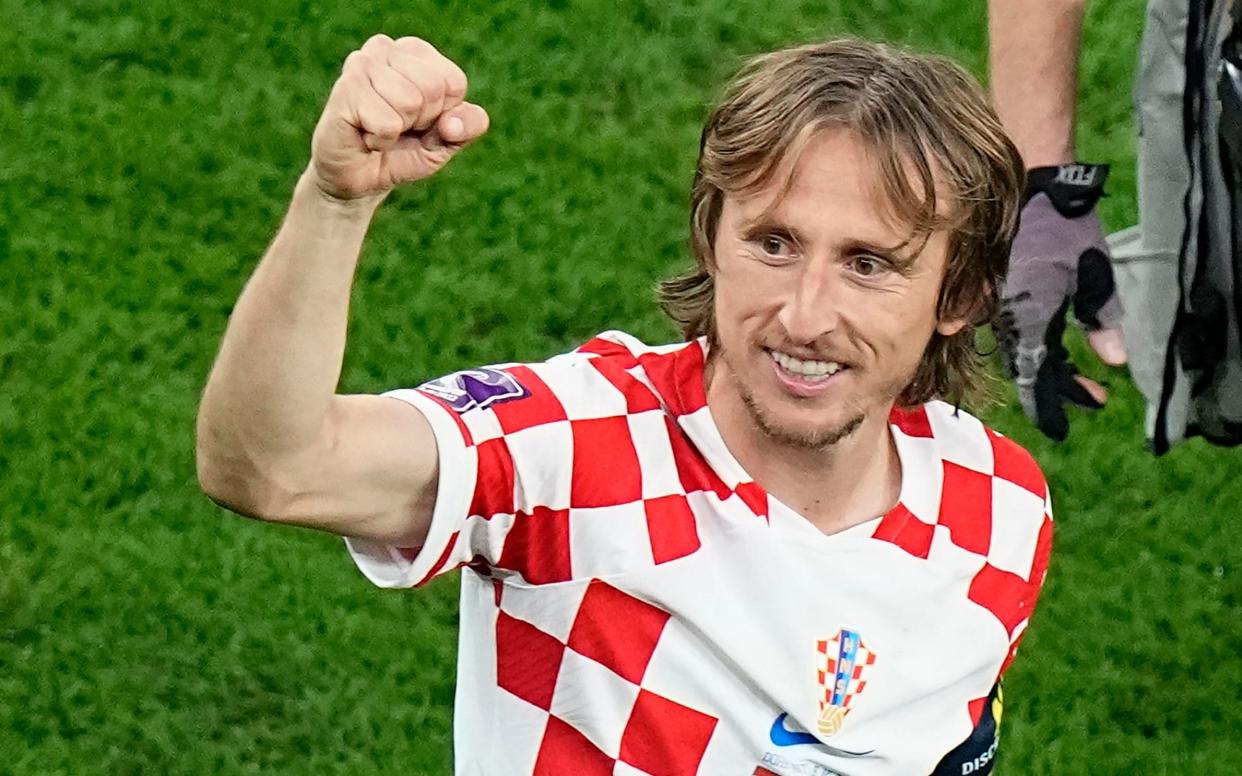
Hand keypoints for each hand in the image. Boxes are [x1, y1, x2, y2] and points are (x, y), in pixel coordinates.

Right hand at [308, 34, 489, 201]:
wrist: (359, 179)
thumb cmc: (403, 152)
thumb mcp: (447, 141)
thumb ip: (468, 126)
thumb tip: (452, 124)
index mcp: (415, 51)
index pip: (454, 82)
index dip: (442, 114)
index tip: (420, 121)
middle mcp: (385, 48)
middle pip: (433, 87)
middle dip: (420, 120)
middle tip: (397, 127)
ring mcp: (361, 63)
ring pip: (409, 102)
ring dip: (397, 130)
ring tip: (379, 128)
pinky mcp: (345, 88)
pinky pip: (387, 123)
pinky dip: (381, 140)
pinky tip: (364, 135)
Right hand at [995, 163, 1126, 440]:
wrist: (1026, 184)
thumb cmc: (1061, 225)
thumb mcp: (1093, 272)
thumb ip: (1103, 318)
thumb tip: (1116, 360)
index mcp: (1029, 319)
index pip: (1036, 379)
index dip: (1050, 406)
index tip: (1063, 427)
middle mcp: (1006, 317)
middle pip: (1028, 369)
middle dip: (1059, 388)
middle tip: (1091, 396)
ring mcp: (996, 304)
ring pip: (1018, 349)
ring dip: (1047, 365)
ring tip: (1078, 375)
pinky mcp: (994, 290)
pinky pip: (1008, 328)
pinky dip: (1030, 342)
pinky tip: (1050, 342)